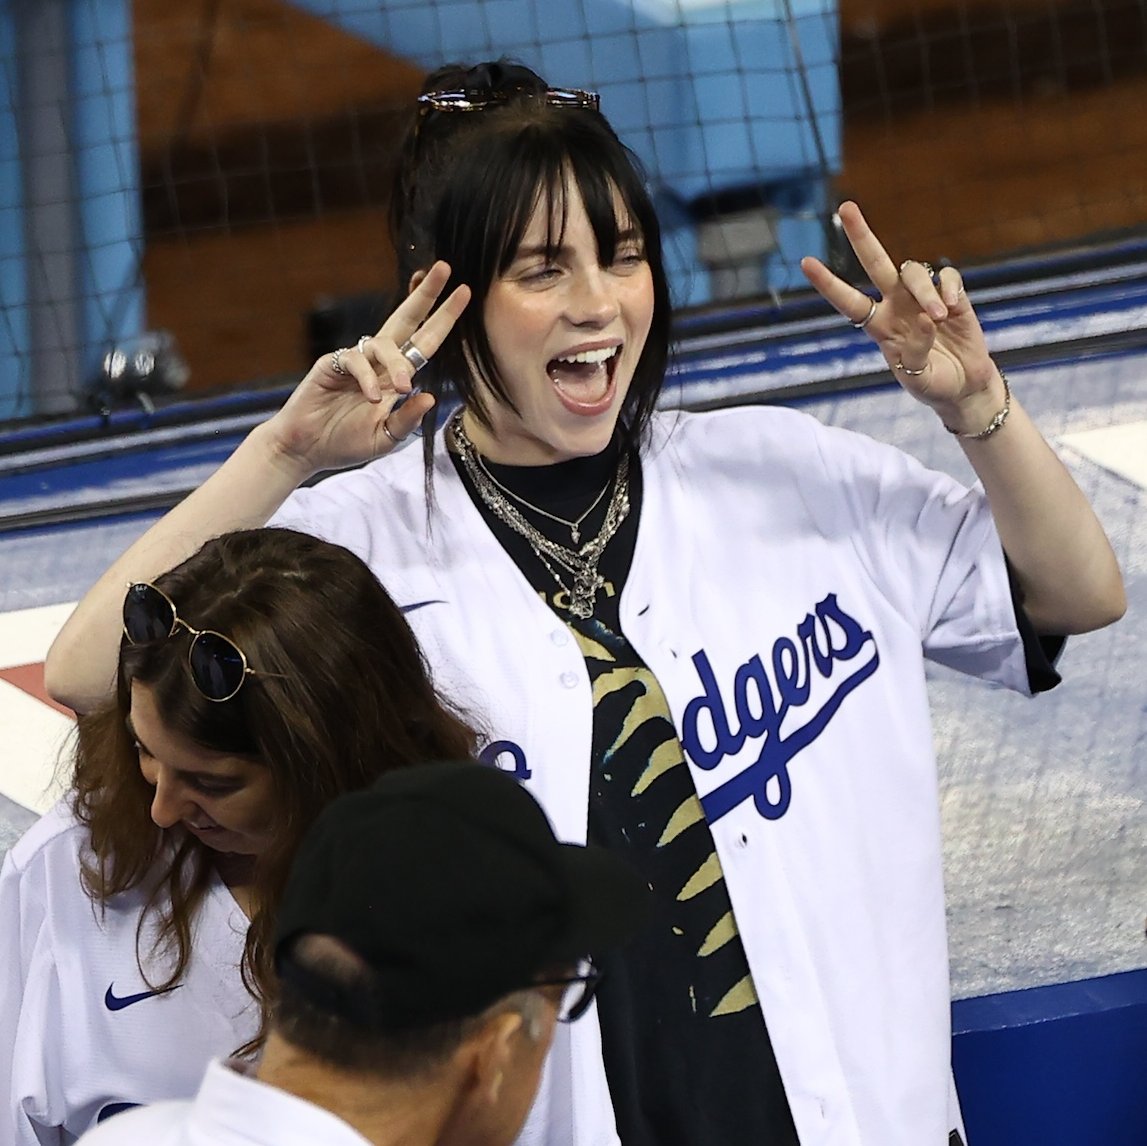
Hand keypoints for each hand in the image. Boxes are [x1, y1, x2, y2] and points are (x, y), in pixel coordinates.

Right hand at [265, 261, 470, 474]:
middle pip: (406, 320)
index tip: (464, 292)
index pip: (424, 342)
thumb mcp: (385, 438)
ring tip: (403, 386)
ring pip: (384, 343)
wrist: (307, 450)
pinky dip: (368, 378)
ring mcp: (355, 361)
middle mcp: (378, 363)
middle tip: (445, 269)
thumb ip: (406, 420)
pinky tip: (373, 397)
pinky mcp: (332, 364)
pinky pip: (356, 361)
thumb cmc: (345, 443)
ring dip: (398, 363)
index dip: (443, 319)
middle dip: (426, 295)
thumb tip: (431, 397)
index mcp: (395, 377)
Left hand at [800, 202, 1003, 433]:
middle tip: (845, 207)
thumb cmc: (933, 384)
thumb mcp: (918, 377)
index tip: (805, 262)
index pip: (849, 302)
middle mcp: (895, 305)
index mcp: (878, 327)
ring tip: (939, 317)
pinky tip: (952, 308)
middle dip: (860, 236)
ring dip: (924, 291)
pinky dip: (948, 288)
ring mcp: (921, 297)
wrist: (964, 386)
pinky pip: (946, 276)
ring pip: (914, 272)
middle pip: (875, 263)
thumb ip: (916, 352)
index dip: (828, 283)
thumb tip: (924, 317)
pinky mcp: (951, 294)